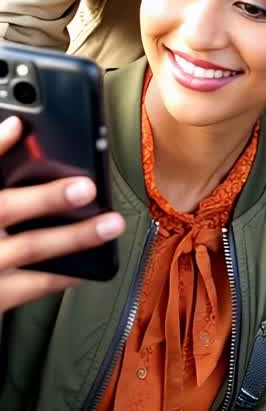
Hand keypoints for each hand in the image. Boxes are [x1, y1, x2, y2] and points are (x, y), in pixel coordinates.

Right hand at [0, 115, 124, 310]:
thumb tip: (16, 125)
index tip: (19, 124)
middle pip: (6, 207)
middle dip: (46, 197)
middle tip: (85, 187)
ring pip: (30, 247)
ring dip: (74, 235)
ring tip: (110, 224)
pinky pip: (35, 286)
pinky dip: (66, 272)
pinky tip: (94, 262)